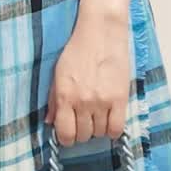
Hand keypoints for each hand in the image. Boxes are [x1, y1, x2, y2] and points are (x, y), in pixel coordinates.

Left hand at [44, 11, 132, 146]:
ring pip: (100, 133)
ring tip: (98, 115)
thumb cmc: (78, 49)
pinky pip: (117, 128)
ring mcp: (102, 101)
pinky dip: (113, 129)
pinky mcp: (120, 98)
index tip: (69, 134)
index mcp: (64, 96)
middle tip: (84, 121)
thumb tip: (50, 121)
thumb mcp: (58, 73)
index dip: (66, 138)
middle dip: (82, 132)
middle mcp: (82, 102)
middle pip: (83, 136)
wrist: (101, 31)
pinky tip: (110, 120)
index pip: (64, 134)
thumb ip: (53, 99)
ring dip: (98, 128)